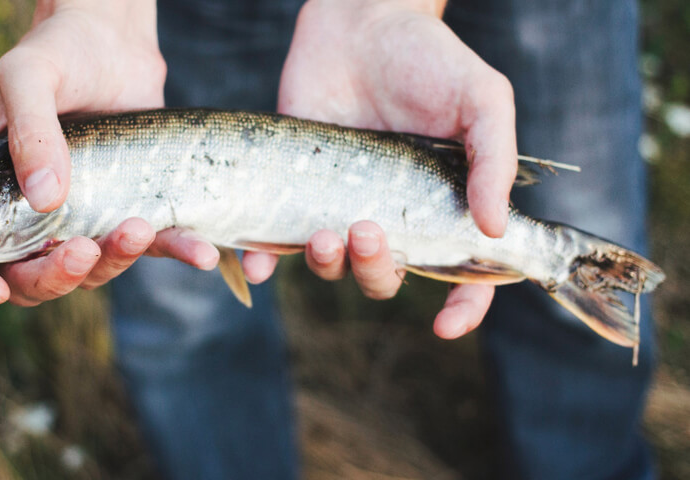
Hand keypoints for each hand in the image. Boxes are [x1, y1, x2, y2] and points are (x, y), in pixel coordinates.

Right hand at [0, 0, 218, 307]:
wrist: (115, 39)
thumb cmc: (58, 50)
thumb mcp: (29, 76)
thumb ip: (28, 131)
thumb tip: (46, 199)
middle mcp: (31, 215)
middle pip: (30, 279)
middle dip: (53, 277)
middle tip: (82, 249)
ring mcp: (83, 218)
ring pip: (90, 272)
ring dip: (114, 262)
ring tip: (137, 227)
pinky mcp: (131, 208)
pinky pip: (152, 245)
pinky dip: (177, 252)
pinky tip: (201, 252)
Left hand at [252, 0, 515, 337]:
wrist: (360, 20)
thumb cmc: (429, 57)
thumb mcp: (482, 99)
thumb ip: (493, 159)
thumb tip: (494, 229)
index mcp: (441, 205)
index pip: (461, 272)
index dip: (462, 305)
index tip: (447, 323)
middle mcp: (391, 214)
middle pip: (386, 276)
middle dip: (377, 269)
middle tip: (366, 229)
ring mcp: (340, 204)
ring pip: (333, 266)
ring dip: (328, 265)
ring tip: (324, 232)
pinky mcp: (295, 188)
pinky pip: (278, 239)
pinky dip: (265, 259)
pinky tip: (258, 262)